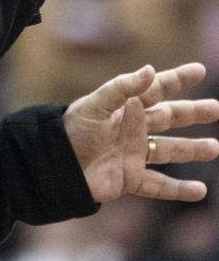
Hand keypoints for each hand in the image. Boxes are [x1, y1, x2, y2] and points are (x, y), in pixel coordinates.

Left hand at [63, 63, 218, 202]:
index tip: (199, 70)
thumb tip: (151, 70)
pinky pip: (160, 185)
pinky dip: (179, 189)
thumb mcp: (96, 104)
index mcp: (125, 106)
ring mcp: (133, 153)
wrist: (57, 164)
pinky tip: (199, 191)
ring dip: (192, 149)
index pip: (156, 89)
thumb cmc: (72, 129)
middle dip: (192, 113)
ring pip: (169, 150)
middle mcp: (133, 128)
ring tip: (215, 148)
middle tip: (216, 108)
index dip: (177, 79)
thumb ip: (122, 87)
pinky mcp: (130, 178)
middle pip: (169, 117)